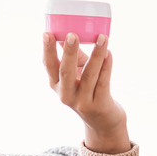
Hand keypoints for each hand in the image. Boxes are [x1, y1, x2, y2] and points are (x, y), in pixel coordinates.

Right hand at [43, 32, 129, 153]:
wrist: (103, 122)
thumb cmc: (89, 91)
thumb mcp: (78, 76)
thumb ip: (77, 58)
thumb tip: (75, 34)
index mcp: (56, 85)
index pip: (49, 66)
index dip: (47, 50)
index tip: (47, 33)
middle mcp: (66, 94)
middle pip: (66, 71)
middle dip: (69, 52)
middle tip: (72, 34)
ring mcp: (82, 101)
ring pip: (89, 75)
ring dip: (96, 55)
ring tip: (102, 38)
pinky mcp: (98, 104)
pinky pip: (103, 81)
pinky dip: (106, 66)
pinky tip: (109, 53)